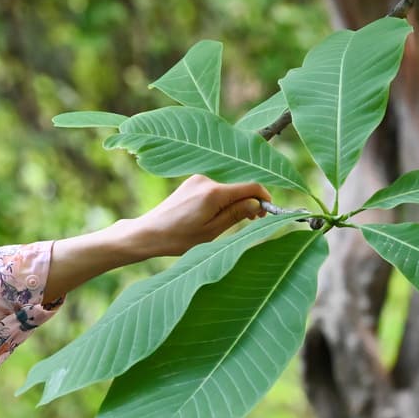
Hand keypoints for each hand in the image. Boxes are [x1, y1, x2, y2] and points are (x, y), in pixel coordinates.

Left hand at [43, 176, 271, 303]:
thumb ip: (237, 215)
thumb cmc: (178, 238)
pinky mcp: (192, 182)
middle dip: (250, 201)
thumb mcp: (212, 232)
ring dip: (235, 202)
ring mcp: (198, 179)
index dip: (264, 198)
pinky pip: (216, 188)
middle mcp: (207, 179)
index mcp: (214, 192)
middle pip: (240, 186)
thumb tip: (257, 204)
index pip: (251, 186)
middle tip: (254, 221)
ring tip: (232, 222)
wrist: (148, 233)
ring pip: (228, 188)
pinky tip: (217, 216)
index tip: (269, 211)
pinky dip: (223, 200)